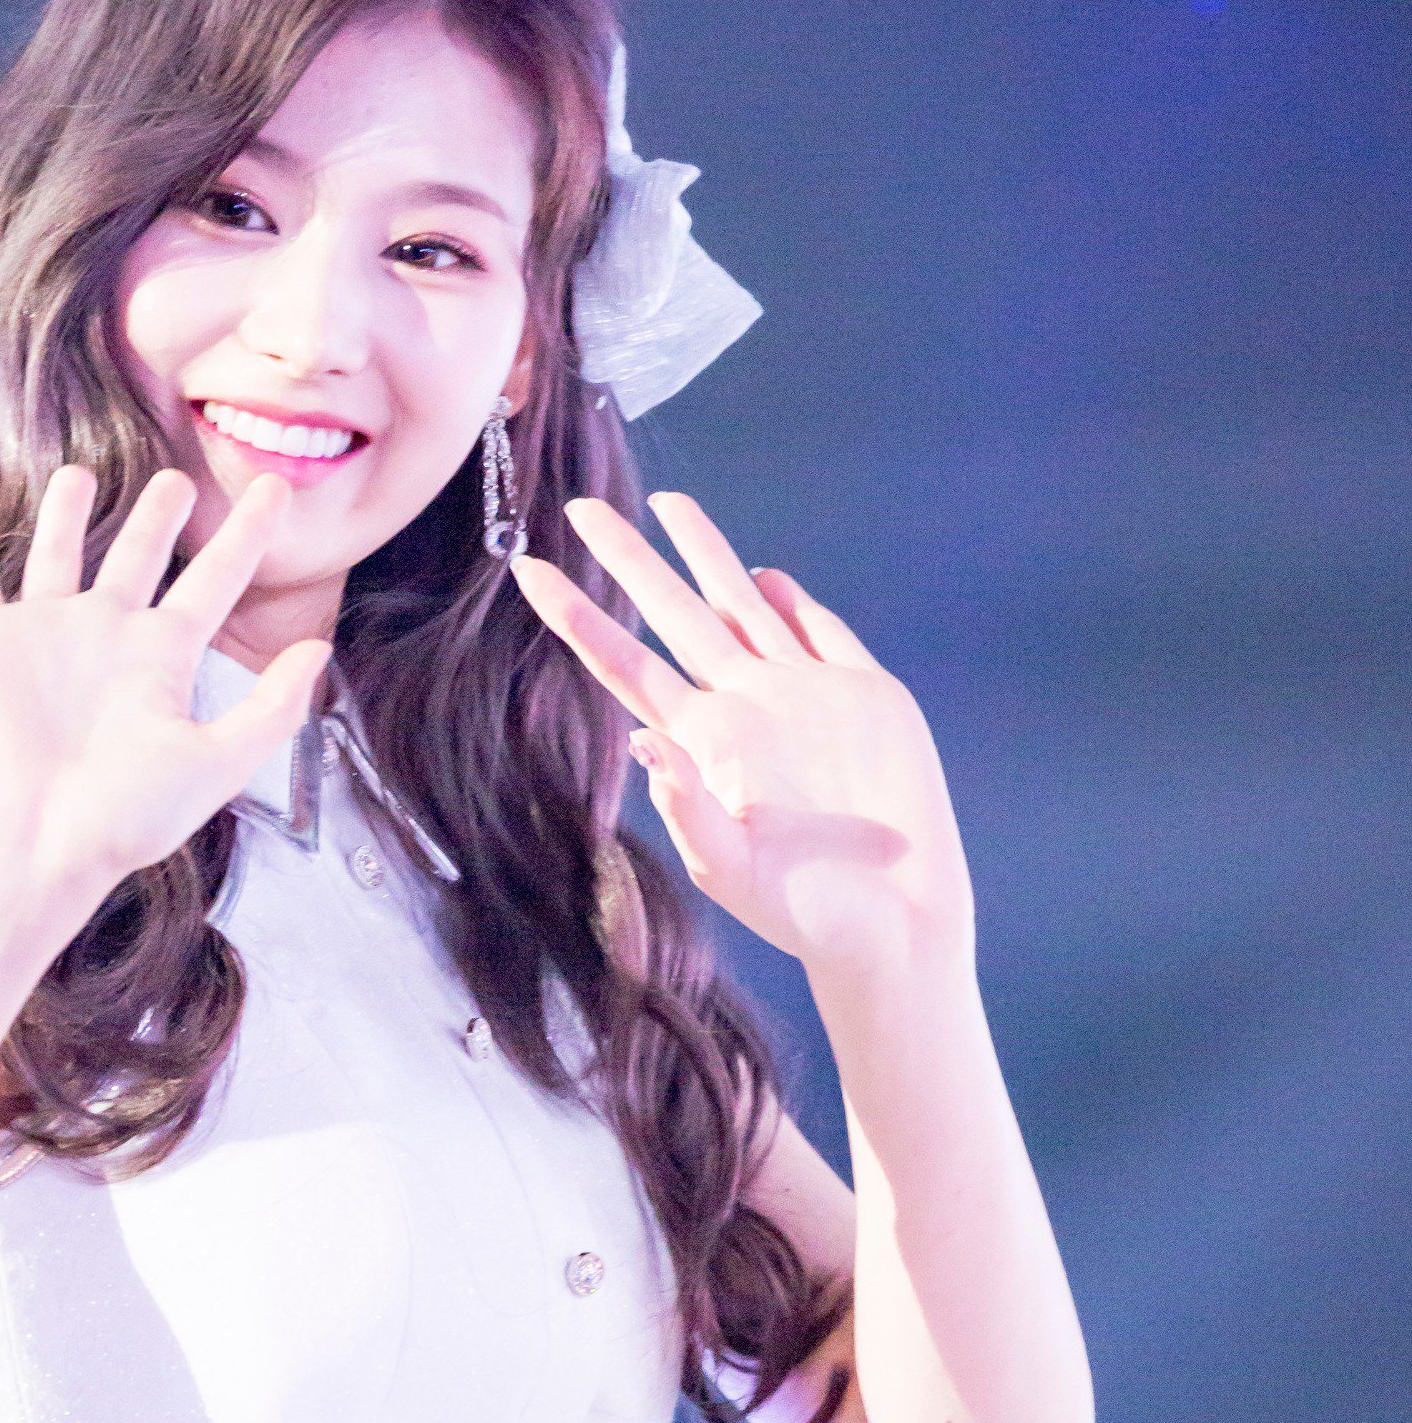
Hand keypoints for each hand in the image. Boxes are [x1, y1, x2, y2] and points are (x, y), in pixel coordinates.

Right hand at [0, 464, 330, 934]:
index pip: (214, 581)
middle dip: (156, 516)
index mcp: (163, 659)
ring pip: (57, 554)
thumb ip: (271, 709)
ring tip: (78, 475)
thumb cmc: (124, 817)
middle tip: (177, 478)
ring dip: (65, 515)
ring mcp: (46, 635)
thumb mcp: (216, 763)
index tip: (277, 489)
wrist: (36, 844)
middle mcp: (108, 638)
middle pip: (139, 556)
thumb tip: (319, 649)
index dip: (246, 535)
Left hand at [513, 492, 972, 981]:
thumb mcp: (731, 870)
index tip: (529, 570)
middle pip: (673, 614)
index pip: (625, 663)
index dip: (578, 616)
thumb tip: (647, 744)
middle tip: (580, 507)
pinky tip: (765, 576)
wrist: (892, 919)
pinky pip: (820, 632)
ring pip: (742, 605)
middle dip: (628, 559)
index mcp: (702, 744)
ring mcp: (801, 695)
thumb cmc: (805, 910)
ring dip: (706, 555)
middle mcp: (743, 709)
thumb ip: (688, 810)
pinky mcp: (862, 695)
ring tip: (669, 503)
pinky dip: (792, 600)